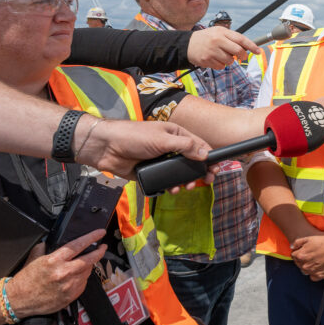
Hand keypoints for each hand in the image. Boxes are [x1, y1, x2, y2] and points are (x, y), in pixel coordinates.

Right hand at [5, 229, 106, 317]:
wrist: (18, 300)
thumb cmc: (25, 281)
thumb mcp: (34, 258)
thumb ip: (45, 247)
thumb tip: (52, 240)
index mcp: (54, 261)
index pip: (78, 245)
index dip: (92, 237)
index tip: (100, 233)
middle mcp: (63, 273)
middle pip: (90, 259)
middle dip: (99, 251)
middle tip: (102, 247)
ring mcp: (68, 286)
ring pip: (87, 271)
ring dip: (89, 265)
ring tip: (85, 262)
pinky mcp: (70, 297)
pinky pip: (83, 284)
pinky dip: (83, 278)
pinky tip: (77, 276)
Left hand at [76, 119, 211, 179]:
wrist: (107, 147)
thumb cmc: (134, 136)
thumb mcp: (163, 139)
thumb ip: (185, 146)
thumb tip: (205, 154)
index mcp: (176, 135)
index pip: (199, 145)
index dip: (209, 156)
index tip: (216, 168)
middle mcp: (171, 148)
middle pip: (192, 162)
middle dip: (200, 172)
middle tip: (206, 181)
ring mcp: (161, 161)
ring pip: (179, 174)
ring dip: (186, 181)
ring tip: (186, 187)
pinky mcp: (151, 173)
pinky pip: (165, 182)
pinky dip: (171, 186)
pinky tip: (171, 190)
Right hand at [187, 26, 259, 68]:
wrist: (187, 44)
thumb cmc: (207, 38)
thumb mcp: (219, 33)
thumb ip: (232, 39)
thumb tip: (247, 48)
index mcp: (222, 32)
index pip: (241, 39)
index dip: (251, 46)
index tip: (258, 51)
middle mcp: (217, 40)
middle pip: (238, 51)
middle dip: (242, 55)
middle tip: (241, 57)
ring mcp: (212, 51)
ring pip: (230, 61)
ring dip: (229, 60)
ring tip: (222, 55)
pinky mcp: (207, 60)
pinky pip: (221, 66)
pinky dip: (221, 65)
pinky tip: (214, 59)